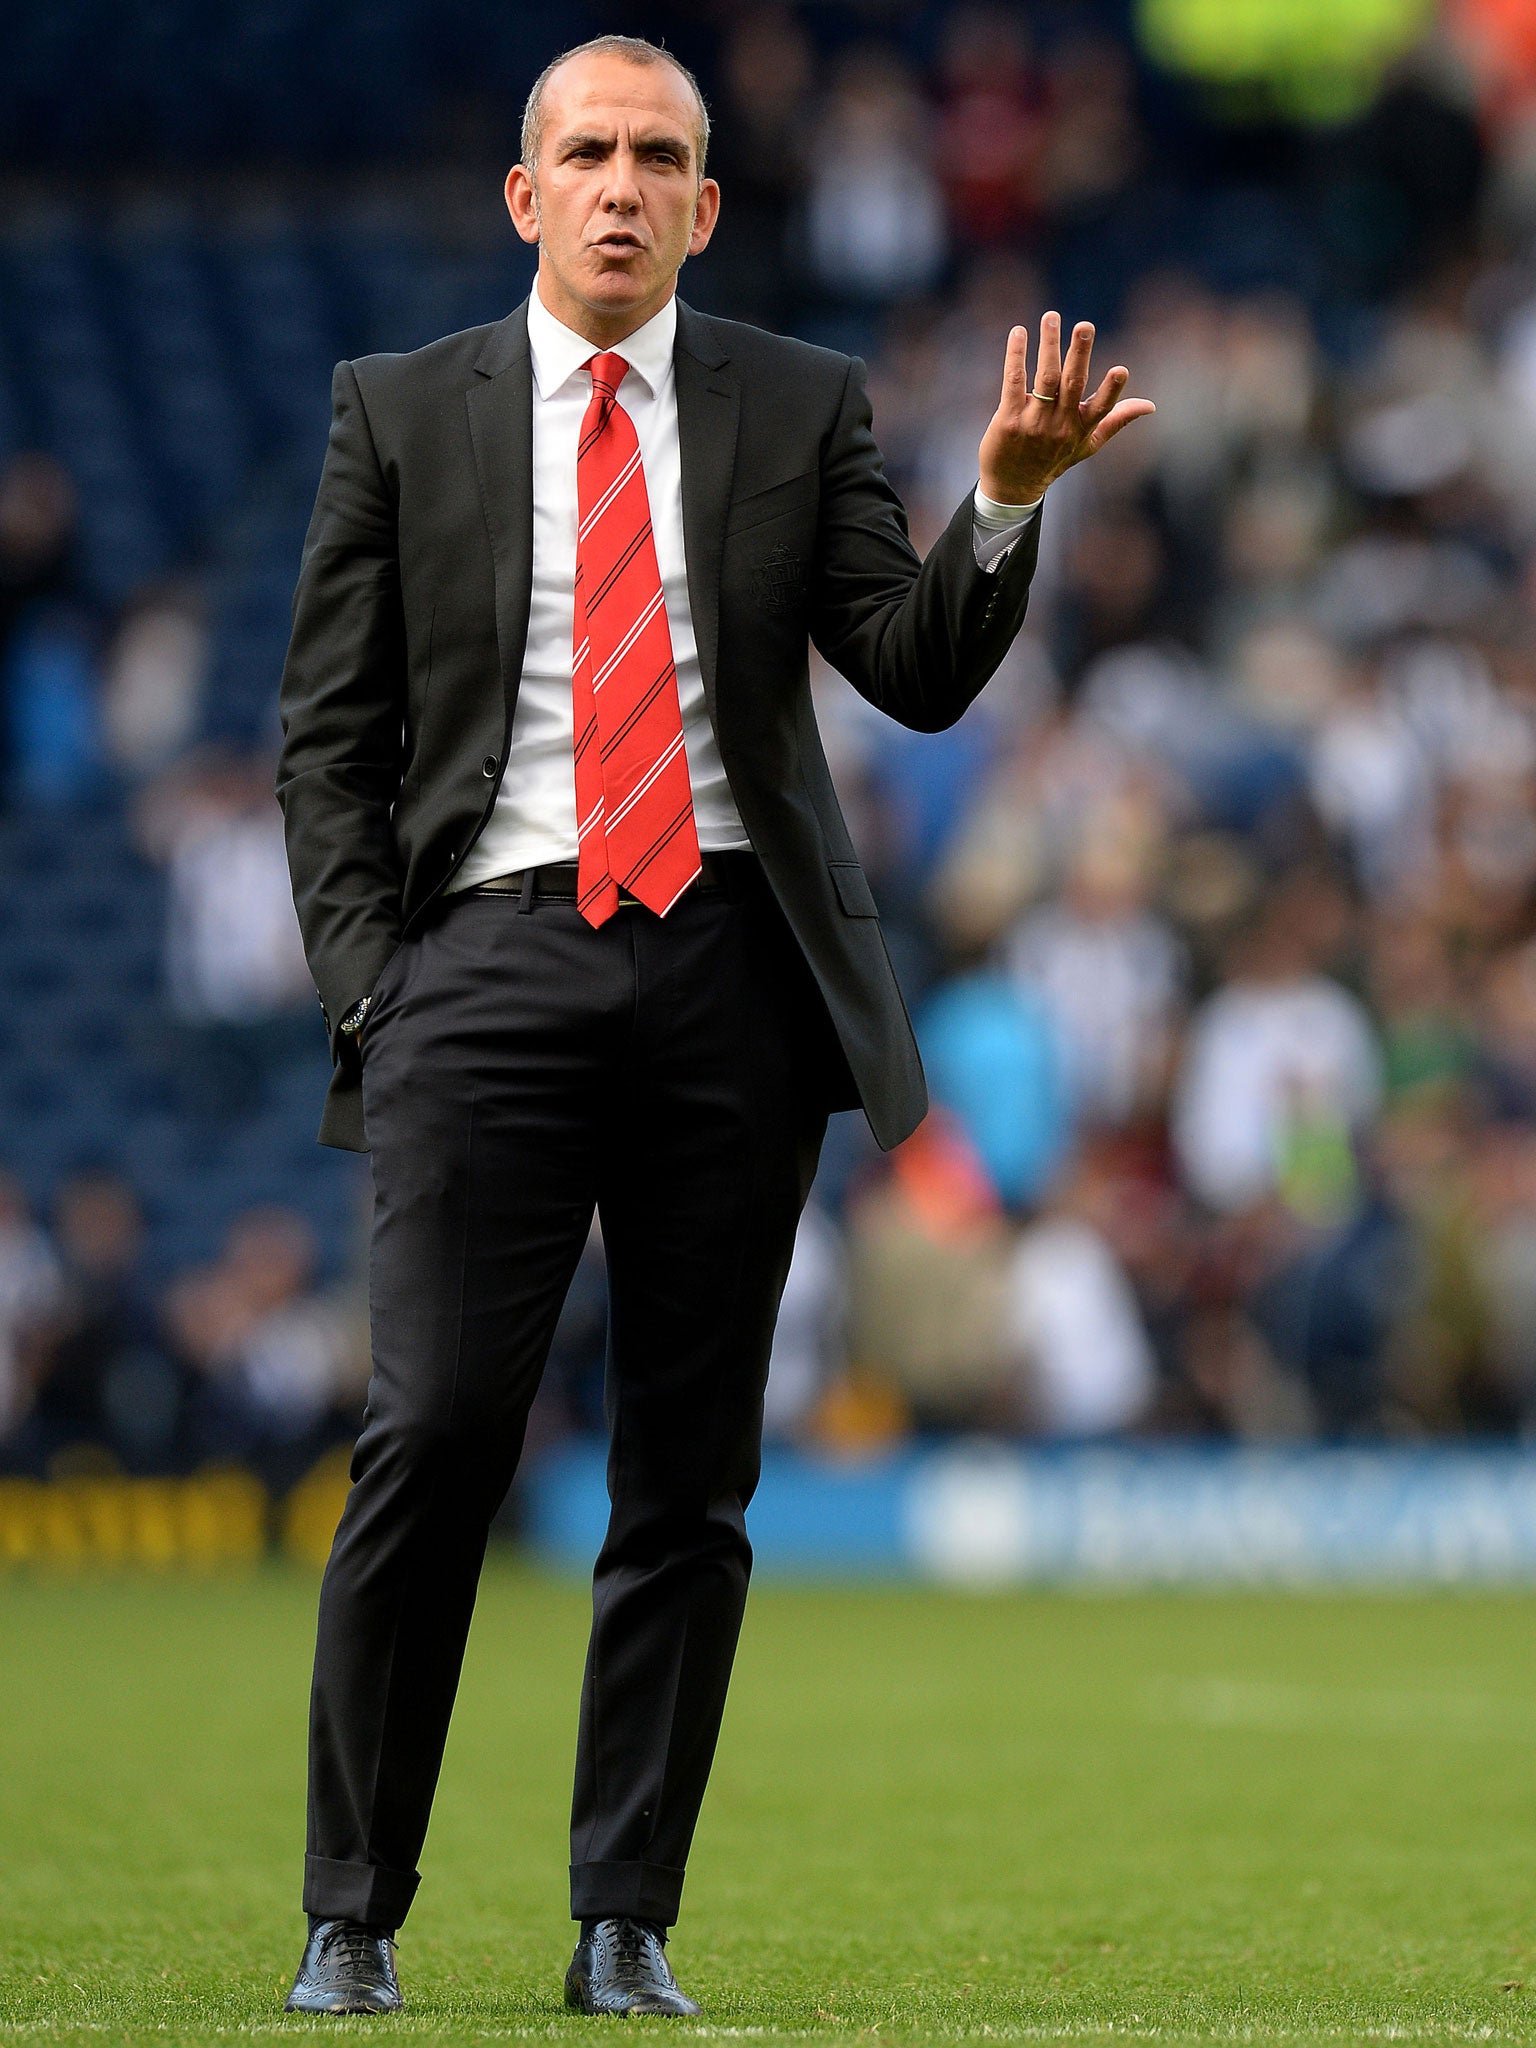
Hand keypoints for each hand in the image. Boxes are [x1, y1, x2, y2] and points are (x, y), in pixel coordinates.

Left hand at [977, 311, 1154, 505]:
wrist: (1013, 486)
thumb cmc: (1054, 460)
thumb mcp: (1088, 444)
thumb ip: (1117, 420)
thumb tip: (1151, 406)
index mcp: (1081, 428)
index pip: (1101, 408)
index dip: (1112, 390)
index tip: (1121, 370)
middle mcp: (1059, 425)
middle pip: (1072, 384)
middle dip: (1079, 353)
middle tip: (1084, 325)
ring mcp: (1033, 423)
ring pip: (1045, 378)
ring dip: (1049, 345)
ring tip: (1051, 316)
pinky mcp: (1008, 419)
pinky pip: (1013, 382)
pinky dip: (1016, 356)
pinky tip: (1019, 333)